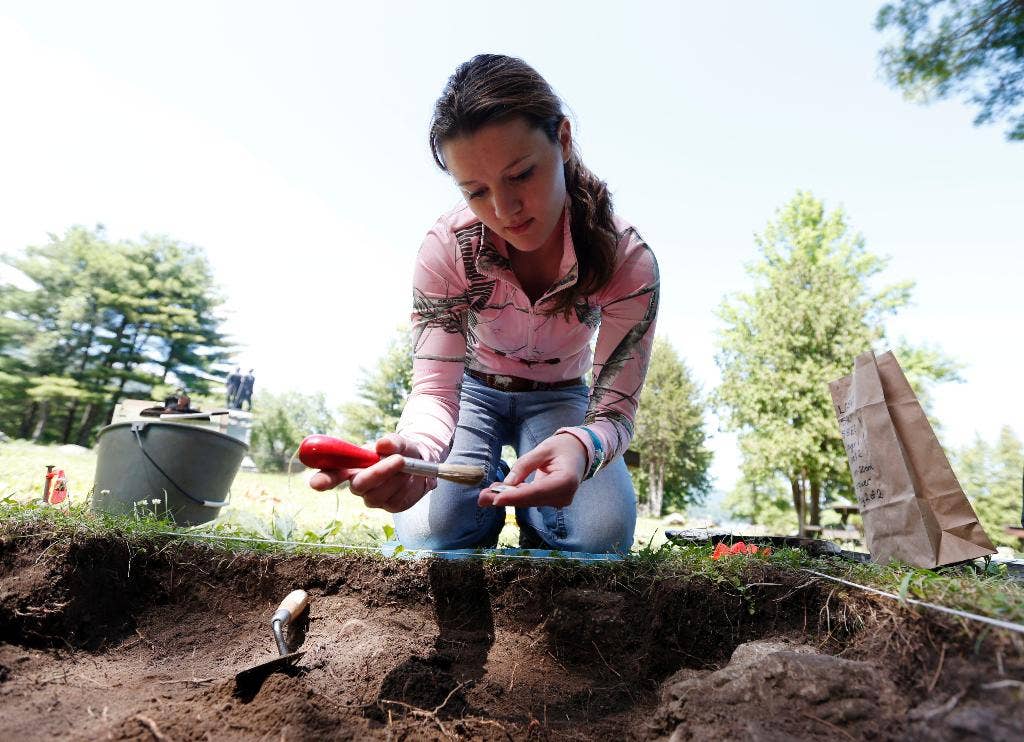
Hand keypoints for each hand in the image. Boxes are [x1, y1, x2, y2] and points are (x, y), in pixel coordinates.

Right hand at [307, 434, 435, 512]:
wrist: (421, 463)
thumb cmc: (401, 450)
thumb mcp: (398, 442)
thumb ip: (391, 442)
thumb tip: (382, 445)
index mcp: (352, 467)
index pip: (331, 474)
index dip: (322, 479)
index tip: (316, 483)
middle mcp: (358, 485)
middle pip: (358, 486)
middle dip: (378, 473)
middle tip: (398, 459)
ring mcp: (374, 498)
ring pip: (379, 494)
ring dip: (397, 477)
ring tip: (406, 463)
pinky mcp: (391, 507)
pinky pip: (397, 500)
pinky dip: (408, 486)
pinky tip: (410, 477)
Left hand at [477, 433, 586, 507]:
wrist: (580, 452)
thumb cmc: (562, 447)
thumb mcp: (543, 449)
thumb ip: (525, 465)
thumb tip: (506, 484)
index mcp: (565, 481)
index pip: (536, 492)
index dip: (515, 497)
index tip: (495, 499)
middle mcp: (564, 496)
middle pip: (530, 500)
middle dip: (505, 498)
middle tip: (481, 498)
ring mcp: (559, 501)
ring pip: (528, 501)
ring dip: (507, 498)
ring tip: (485, 495)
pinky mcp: (552, 501)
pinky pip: (531, 499)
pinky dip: (516, 496)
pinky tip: (499, 493)